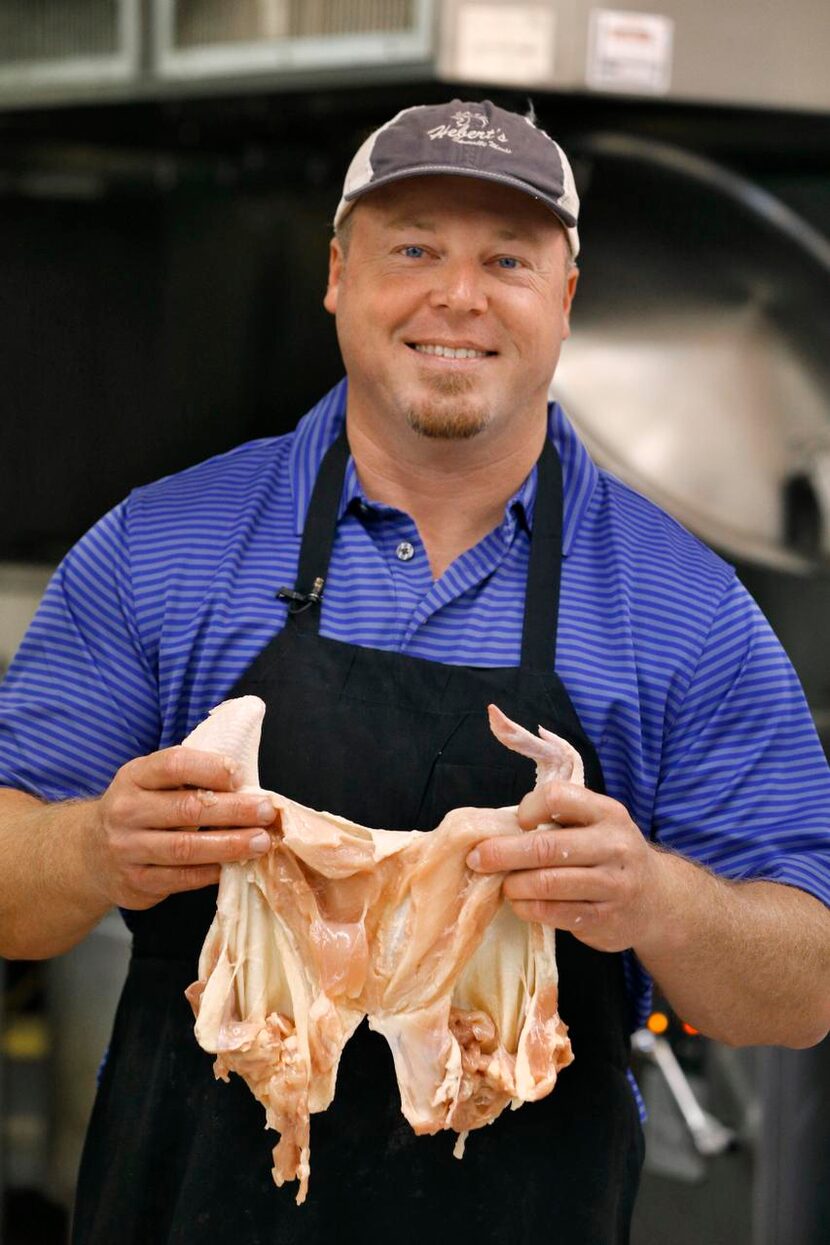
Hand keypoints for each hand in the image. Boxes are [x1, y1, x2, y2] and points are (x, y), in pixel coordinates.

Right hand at [85, 746, 276, 910]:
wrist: (90, 854)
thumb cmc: (140, 810)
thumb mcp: (151, 783)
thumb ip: (189, 779)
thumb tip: (246, 785)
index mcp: (134, 777)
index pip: (174, 764)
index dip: (211, 768)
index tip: (241, 776)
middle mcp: (126, 811)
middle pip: (187, 808)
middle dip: (234, 810)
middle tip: (267, 811)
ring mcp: (127, 849)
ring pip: (186, 848)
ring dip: (229, 845)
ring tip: (260, 842)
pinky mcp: (135, 882)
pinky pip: (181, 878)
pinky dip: (212, 872)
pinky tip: (236, 866)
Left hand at [466, 781, 661, 951]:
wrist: (657, 899)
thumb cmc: (608, 854)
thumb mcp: (596, 824)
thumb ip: (559, 820)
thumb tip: (498, 828)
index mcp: (607, 813)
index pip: (558, 797)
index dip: (529, 808)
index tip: (519, 822)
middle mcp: (613, 846)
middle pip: (546, 847)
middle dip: (502, 853)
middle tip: (478, 858)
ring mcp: (612, 885)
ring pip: (547, 884)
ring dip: (514, 885)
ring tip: (502, 884)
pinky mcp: (604, 918)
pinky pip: (554, 913)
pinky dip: (527, 908)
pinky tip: (520, 903)